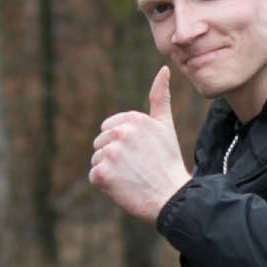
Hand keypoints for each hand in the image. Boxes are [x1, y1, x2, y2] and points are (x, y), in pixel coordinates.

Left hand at [89, 66, 189, 225]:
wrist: (172, 197)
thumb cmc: (168, 162)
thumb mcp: (166, 126)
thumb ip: (160, 97)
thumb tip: (163, 69)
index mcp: (133, 119)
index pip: (108, 129)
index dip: (122, 144)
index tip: (140, 154)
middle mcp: (120, 132)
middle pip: (100, 144)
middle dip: (114, 157)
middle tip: (137, 168)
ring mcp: (110, 153)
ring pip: (96, 160)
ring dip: (110, 171)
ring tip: (132, 177)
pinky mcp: (102, 173)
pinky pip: (94, 176)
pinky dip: (105, 185)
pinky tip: (124, 187)